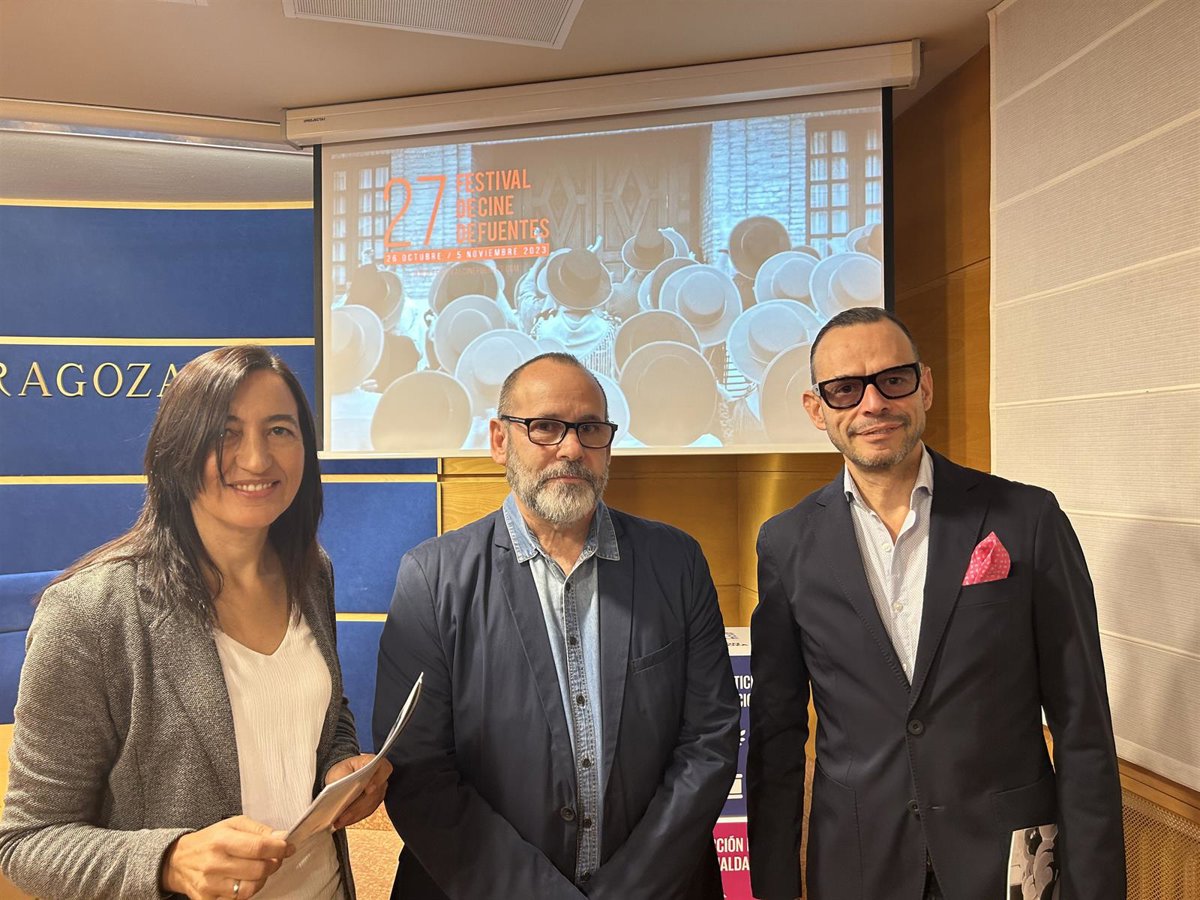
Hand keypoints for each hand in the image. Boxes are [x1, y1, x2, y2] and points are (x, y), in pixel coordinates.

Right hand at [161, 816, 293, 898]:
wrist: (178, 860)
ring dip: (261, 879)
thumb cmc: (210, 840)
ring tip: (259, 870)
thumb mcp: (233, 825)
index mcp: (222, 840)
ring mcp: (210, 885)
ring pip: (250, 889)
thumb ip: (259, 830)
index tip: (287, 847)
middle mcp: (214, 863)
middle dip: (273, 863)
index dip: (279, 848)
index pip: (258, 847)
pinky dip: (246, 891)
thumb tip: (282, 838)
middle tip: (275, 858)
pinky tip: (244, 880)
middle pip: (258, 870)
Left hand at [326, 753, 391, 829]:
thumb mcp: (341, 769)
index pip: (383, 769)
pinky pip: (366, 811)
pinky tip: (344, 821)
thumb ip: (346, 777)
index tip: (368, 790)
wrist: (341, 776)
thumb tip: (345, 789)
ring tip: (340, 821)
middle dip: (358, 805)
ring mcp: (379, 791)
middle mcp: (381, 777)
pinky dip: (354, 817)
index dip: (377, 780)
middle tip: (344, 814)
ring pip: (370, 805)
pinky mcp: (374, 802)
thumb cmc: (342, 770)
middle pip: (374, 793)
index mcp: (375, 763)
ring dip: (354, 814)